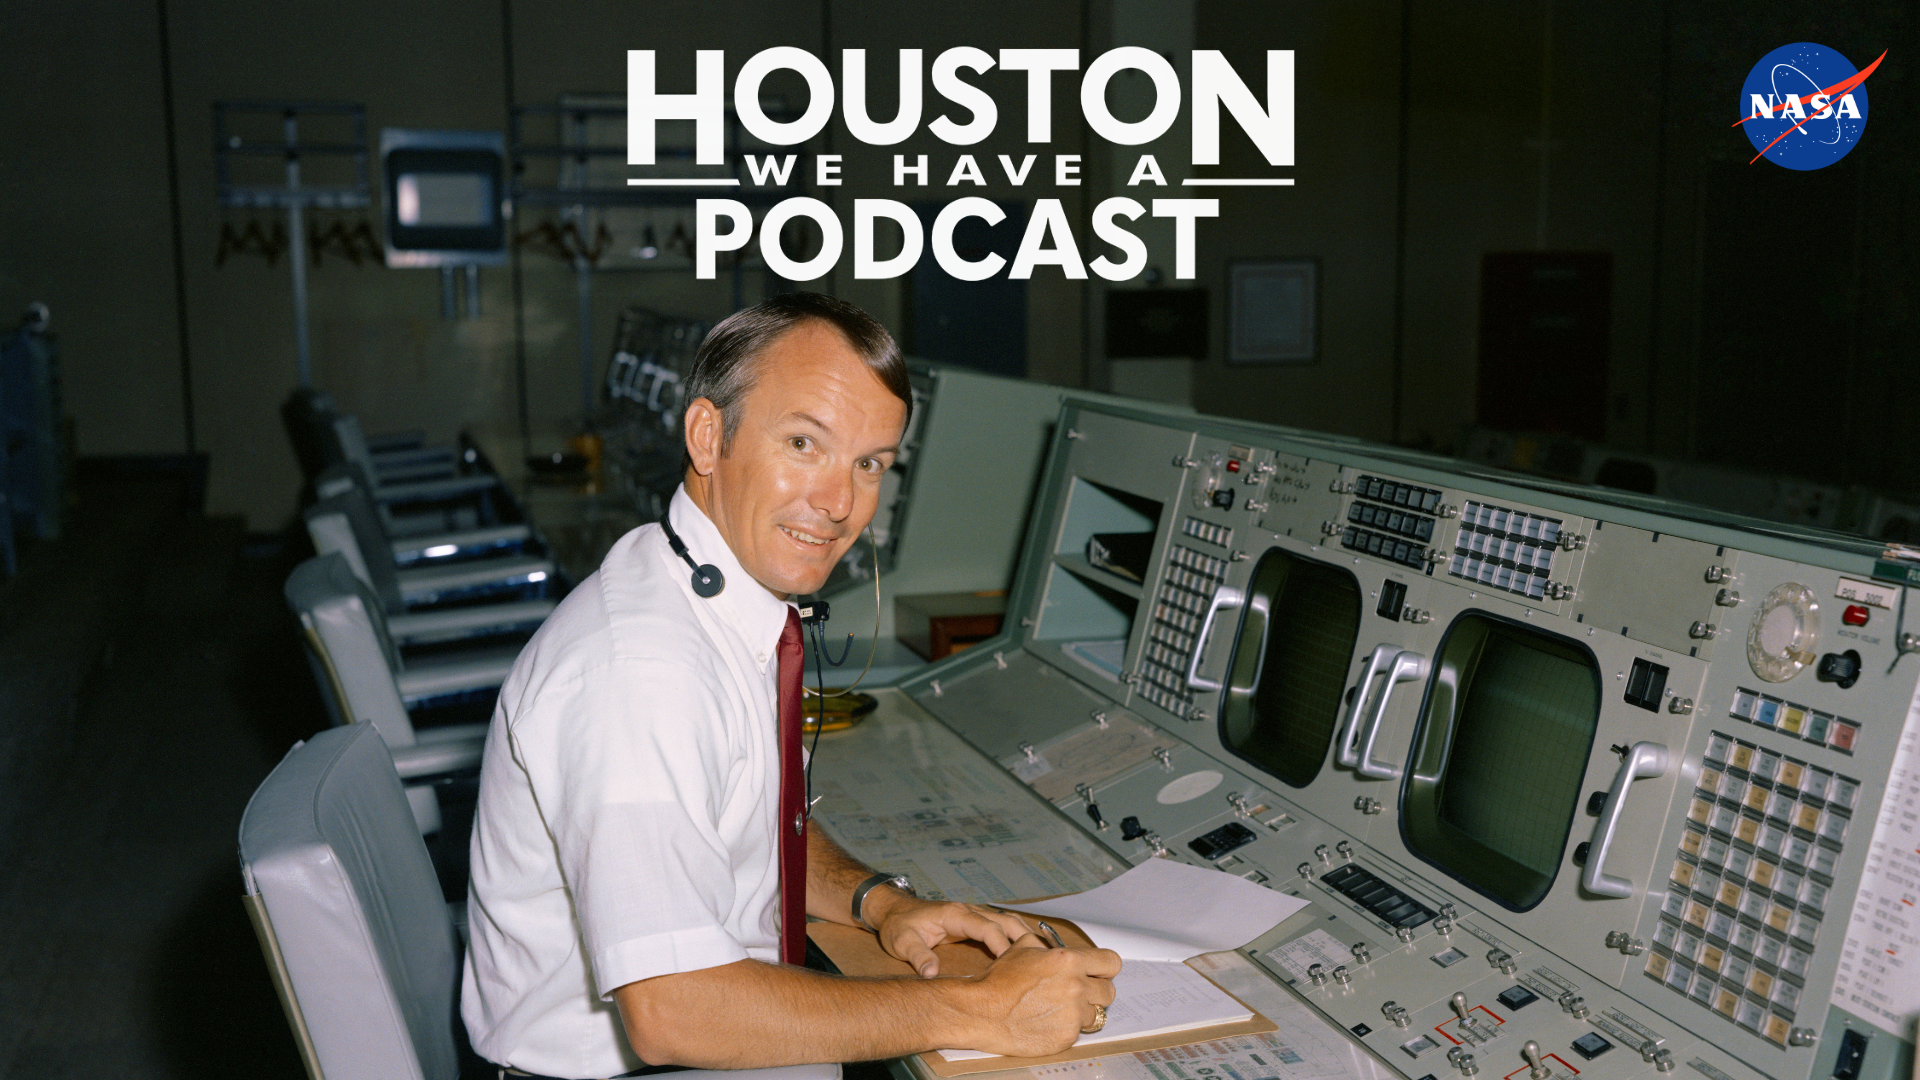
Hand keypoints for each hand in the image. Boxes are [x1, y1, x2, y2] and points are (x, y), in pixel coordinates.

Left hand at [866, 891, 1032, 976]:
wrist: (894, 911)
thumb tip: (931, 973)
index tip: (1014, 963)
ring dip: (1025, 935)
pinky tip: (1028, 949)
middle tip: (1041, 959)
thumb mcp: (902, 942)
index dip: (1002, 944)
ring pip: (1007, 921)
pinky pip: (1000, 926)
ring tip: (1043, 955)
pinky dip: (1016, 935)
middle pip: (1005, 920)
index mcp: (955, 914)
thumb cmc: (899, 926)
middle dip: (1024, 937)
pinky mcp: (973, 922)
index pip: (986, 927)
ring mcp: (973, 914)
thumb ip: (918, 956)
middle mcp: (969, 911)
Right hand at [951, 935, 1121, 1057]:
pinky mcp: (1066, 1036)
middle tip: (1078, 993)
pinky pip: (1079, 1032)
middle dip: (1095, 991)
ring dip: (1081, 1012)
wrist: (982, 1011)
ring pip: (1095, 1014)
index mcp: (1069, 960)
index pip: (1111, 963)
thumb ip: (1050, 947)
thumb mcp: (1023, 947)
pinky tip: (1048, 1021)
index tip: (1099, 972)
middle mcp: (1076, 986)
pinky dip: (1067, 1027)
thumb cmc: (1000, 980)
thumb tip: (1062, 949)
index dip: (1105, 968)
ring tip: (1058, 1009)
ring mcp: (1073, 1014)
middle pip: (1109, 991)